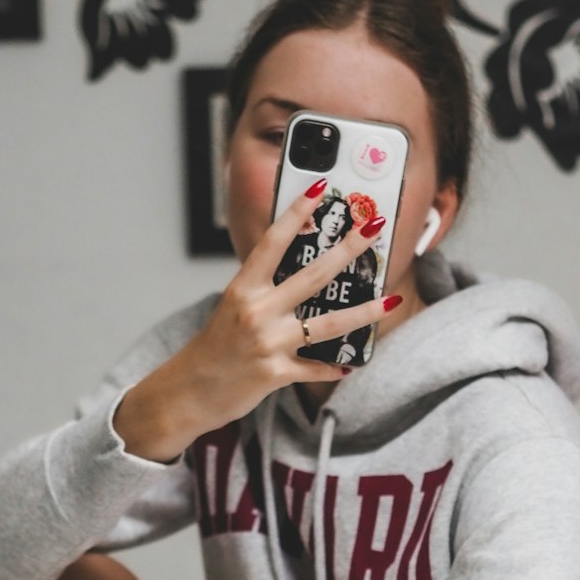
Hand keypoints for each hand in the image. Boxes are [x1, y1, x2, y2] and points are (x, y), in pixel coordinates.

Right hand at [114, 184, 397, 461]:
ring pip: (327, 324)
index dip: (297, 212)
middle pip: (313, 275)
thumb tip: (303, 276)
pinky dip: (333, 367)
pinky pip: (314, 368)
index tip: (321, 188)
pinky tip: (350, 364)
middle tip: (373, 226)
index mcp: (243, 289)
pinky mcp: (275, 373)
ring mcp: (267, 343)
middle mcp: (256, 311)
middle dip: (348, 248)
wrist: (188, 392)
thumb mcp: (233, 309)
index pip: (274, 242)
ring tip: (392, 300)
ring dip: (364, 312)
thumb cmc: (214, 349)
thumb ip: (264, 292)